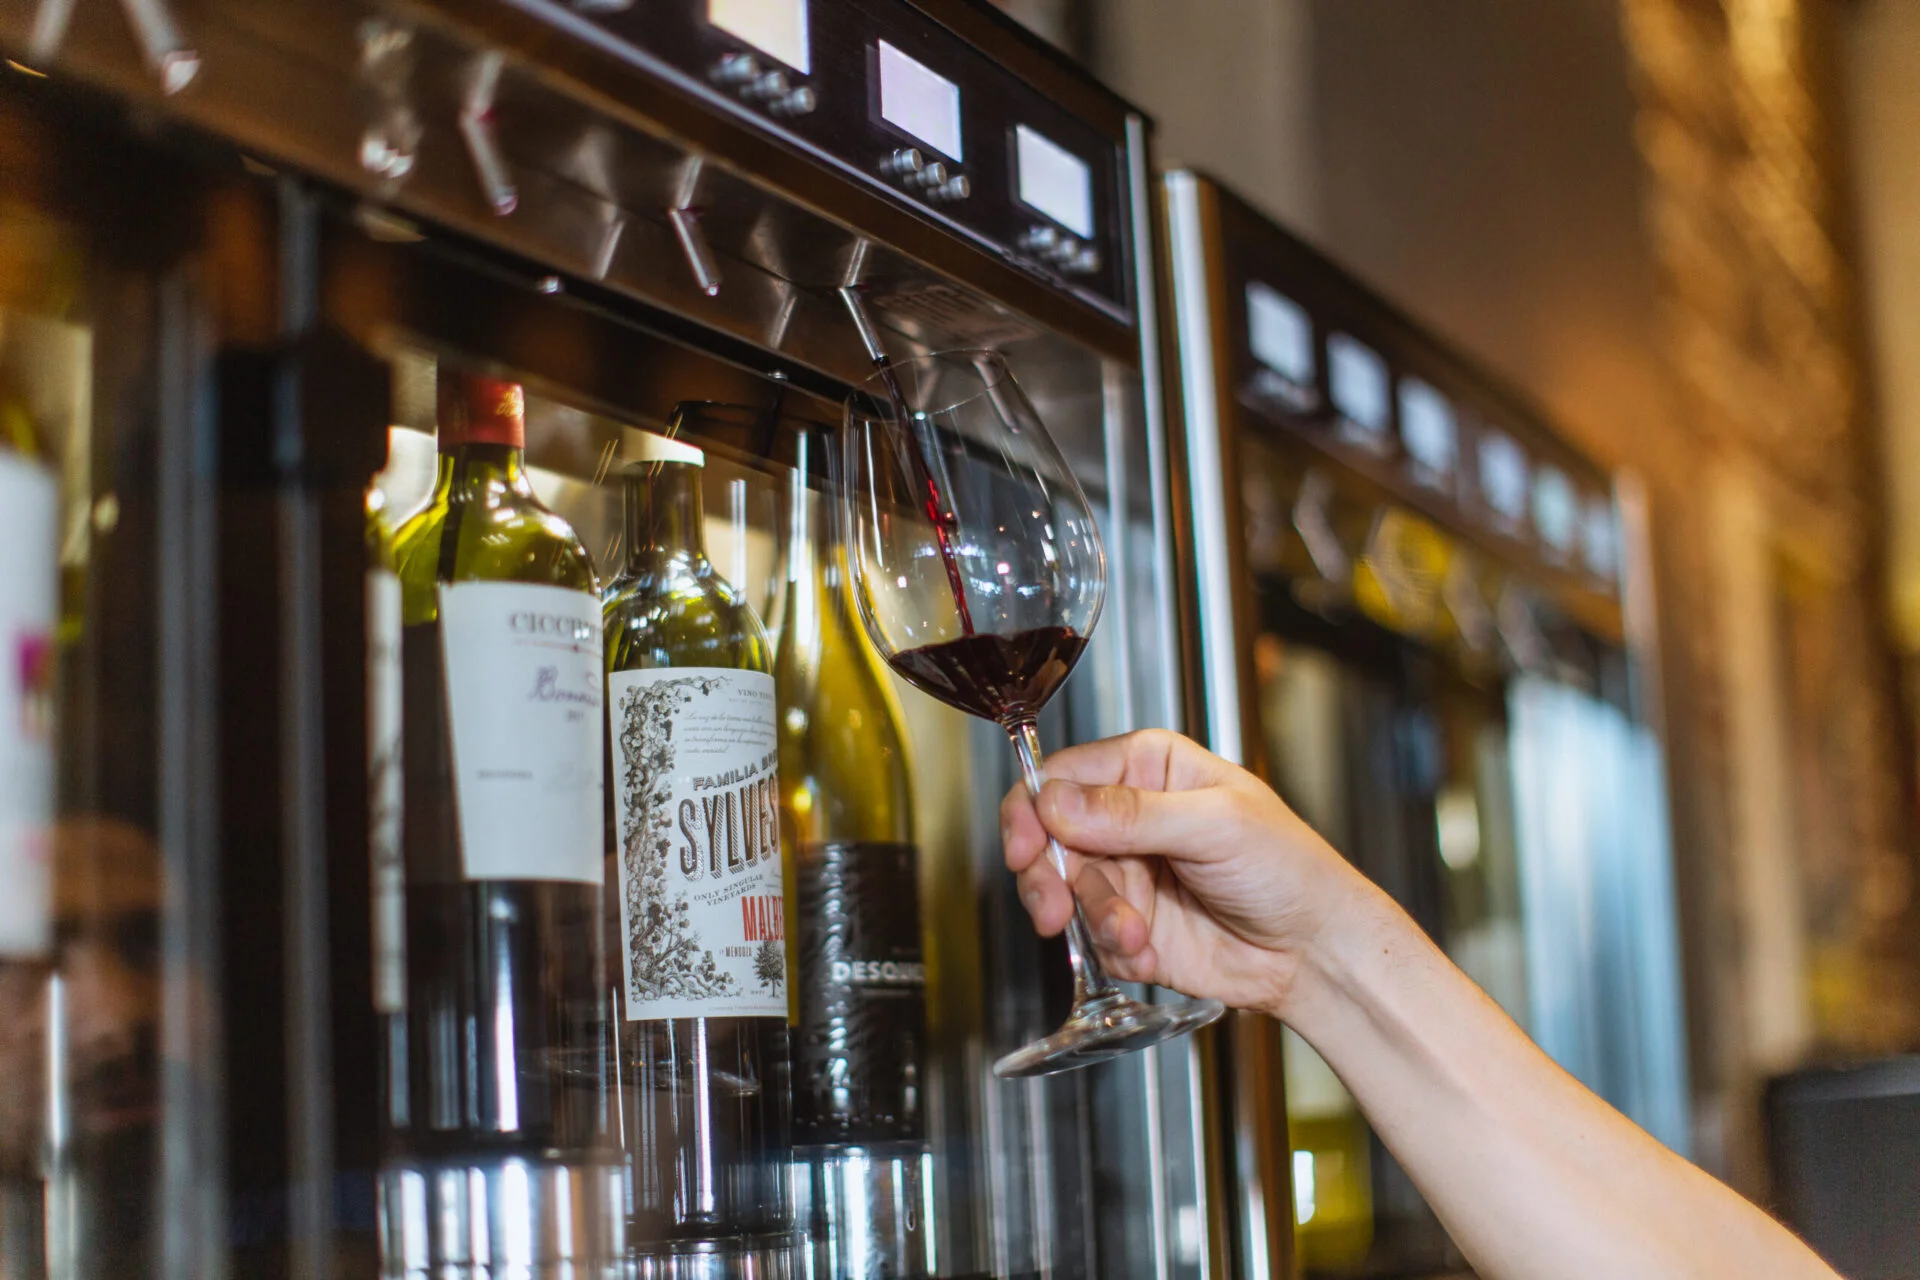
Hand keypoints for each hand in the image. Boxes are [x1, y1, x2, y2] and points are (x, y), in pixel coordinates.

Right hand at [1001, 729, 1380, 1018]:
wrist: (1315, 951)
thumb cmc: (1289, 868)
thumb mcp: (1215, 825)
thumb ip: (1132, 814)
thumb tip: (1057, 802)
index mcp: (1148, 769)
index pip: (1064, 776)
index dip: (1033, 809)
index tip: (1026, 845)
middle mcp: (1128, 818)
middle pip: (1048, 838)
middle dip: (1049, 878)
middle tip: (1053, 907)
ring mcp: (1127, 874)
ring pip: (1066, 893)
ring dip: (1096, 919)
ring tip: (1136, 935)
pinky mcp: (1128, 926)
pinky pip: (1089, 939)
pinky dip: (1114, 951)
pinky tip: (1152, 953)